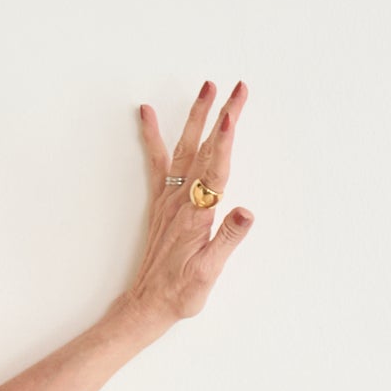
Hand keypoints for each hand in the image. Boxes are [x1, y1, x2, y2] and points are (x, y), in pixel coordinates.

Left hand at [125, 79, 253, 333]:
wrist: (148, 303)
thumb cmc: (182, 291)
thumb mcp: (210, 271)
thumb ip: (227, 239)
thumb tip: (244, 213)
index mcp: (197, 214)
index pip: (215, 170)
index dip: (224, 142)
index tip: (230, 115)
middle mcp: (181, 201)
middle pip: (205, 150)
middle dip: (220, 116)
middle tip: (236, 88)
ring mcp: (170, 199)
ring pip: (185, 148)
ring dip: (196, 116)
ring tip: (207, 87)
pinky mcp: (161, 202)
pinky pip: (158, 161)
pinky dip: (152, 135)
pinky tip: (146, 113)